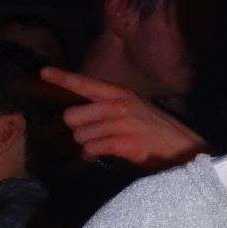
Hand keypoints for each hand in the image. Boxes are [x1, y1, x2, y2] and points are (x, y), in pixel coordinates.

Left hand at [41, 68, 206, 170]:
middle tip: (90, 135)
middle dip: (77, 129)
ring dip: (86, 145)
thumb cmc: (157, 131)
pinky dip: (92, 154)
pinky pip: (93, 148)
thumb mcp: (135, 110)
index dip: (62, 78)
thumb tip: (81, 118)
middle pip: (73, 115)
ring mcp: (122, 123)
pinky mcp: (124, 142)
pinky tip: (100, 155)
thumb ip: (109, 110)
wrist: (184, 148)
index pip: (85, 83)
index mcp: (120, 94)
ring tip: (101, 147)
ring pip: (81, 135)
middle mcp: (119, 105)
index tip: (43, 72)